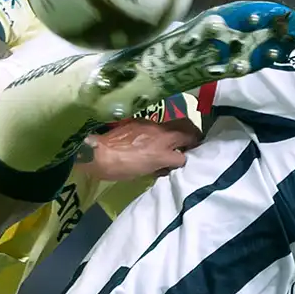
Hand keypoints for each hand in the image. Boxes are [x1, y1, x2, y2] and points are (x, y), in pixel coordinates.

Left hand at [77, 118, 200, 181]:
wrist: (98, 154)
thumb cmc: (122, 168)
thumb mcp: (147, 171)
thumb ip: (165, 164)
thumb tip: (174, 162)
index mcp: (164, 147)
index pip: (189, 144)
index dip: (195, 148)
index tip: (195, 153)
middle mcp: (161, 132)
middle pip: (187, 126)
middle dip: (193, 134)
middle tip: (193, 143)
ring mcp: (151, 124)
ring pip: (174, 123)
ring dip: (179, 131)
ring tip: (176, 142)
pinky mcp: (140, 122)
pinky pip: (159, 125)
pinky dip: (163, 131)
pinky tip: (156, 140)